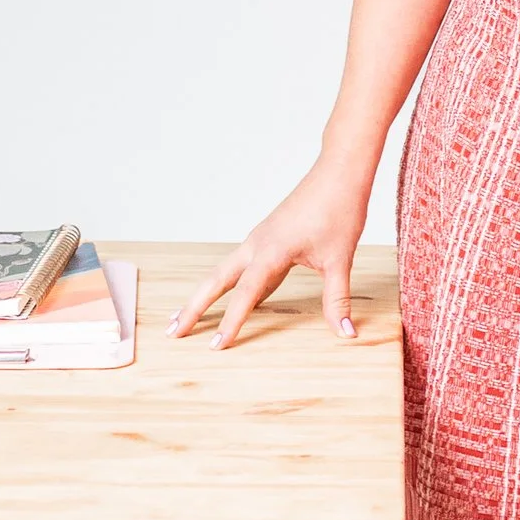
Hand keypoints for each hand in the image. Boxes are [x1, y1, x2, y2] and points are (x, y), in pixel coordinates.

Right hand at [171, 153, 373, 350]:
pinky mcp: (266, 238)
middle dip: (194, 307)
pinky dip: (229, 284)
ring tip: (185, 317)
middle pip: (216, 279)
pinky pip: (241, 266)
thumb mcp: (340, 259)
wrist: (338, 173)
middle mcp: (257, 244)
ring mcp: (259, 240)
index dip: (231, 321)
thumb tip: (346, 333)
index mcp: (272, 249)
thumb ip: (337, 299)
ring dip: (204, 294)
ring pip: (224, 271)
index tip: (216, 346)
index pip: (247, 292)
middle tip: (172, 332)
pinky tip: (229, 298)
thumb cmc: (339, 210)